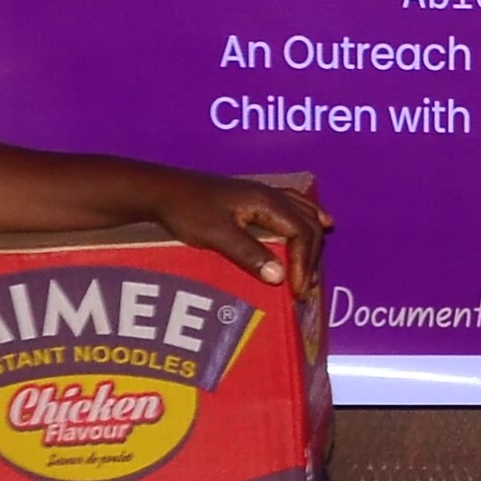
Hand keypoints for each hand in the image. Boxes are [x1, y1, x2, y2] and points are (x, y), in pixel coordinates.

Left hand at [137, 168, 325, 289]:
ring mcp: (262, 193)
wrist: (161, 190)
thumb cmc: (186, 210)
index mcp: (265, 200)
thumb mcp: (216, 235)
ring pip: (303, 214)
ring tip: (314, 267)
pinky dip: (309, 219)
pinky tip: (319, 223)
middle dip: (311, 257)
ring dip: (312, 241)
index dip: (304, 263)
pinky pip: (294, 207)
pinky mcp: (252, 198)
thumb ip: (249, 254)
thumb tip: (279, 278)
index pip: (301, 232)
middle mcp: (269, 194)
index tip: (297, 290)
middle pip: (307, 224)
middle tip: (304, 288)